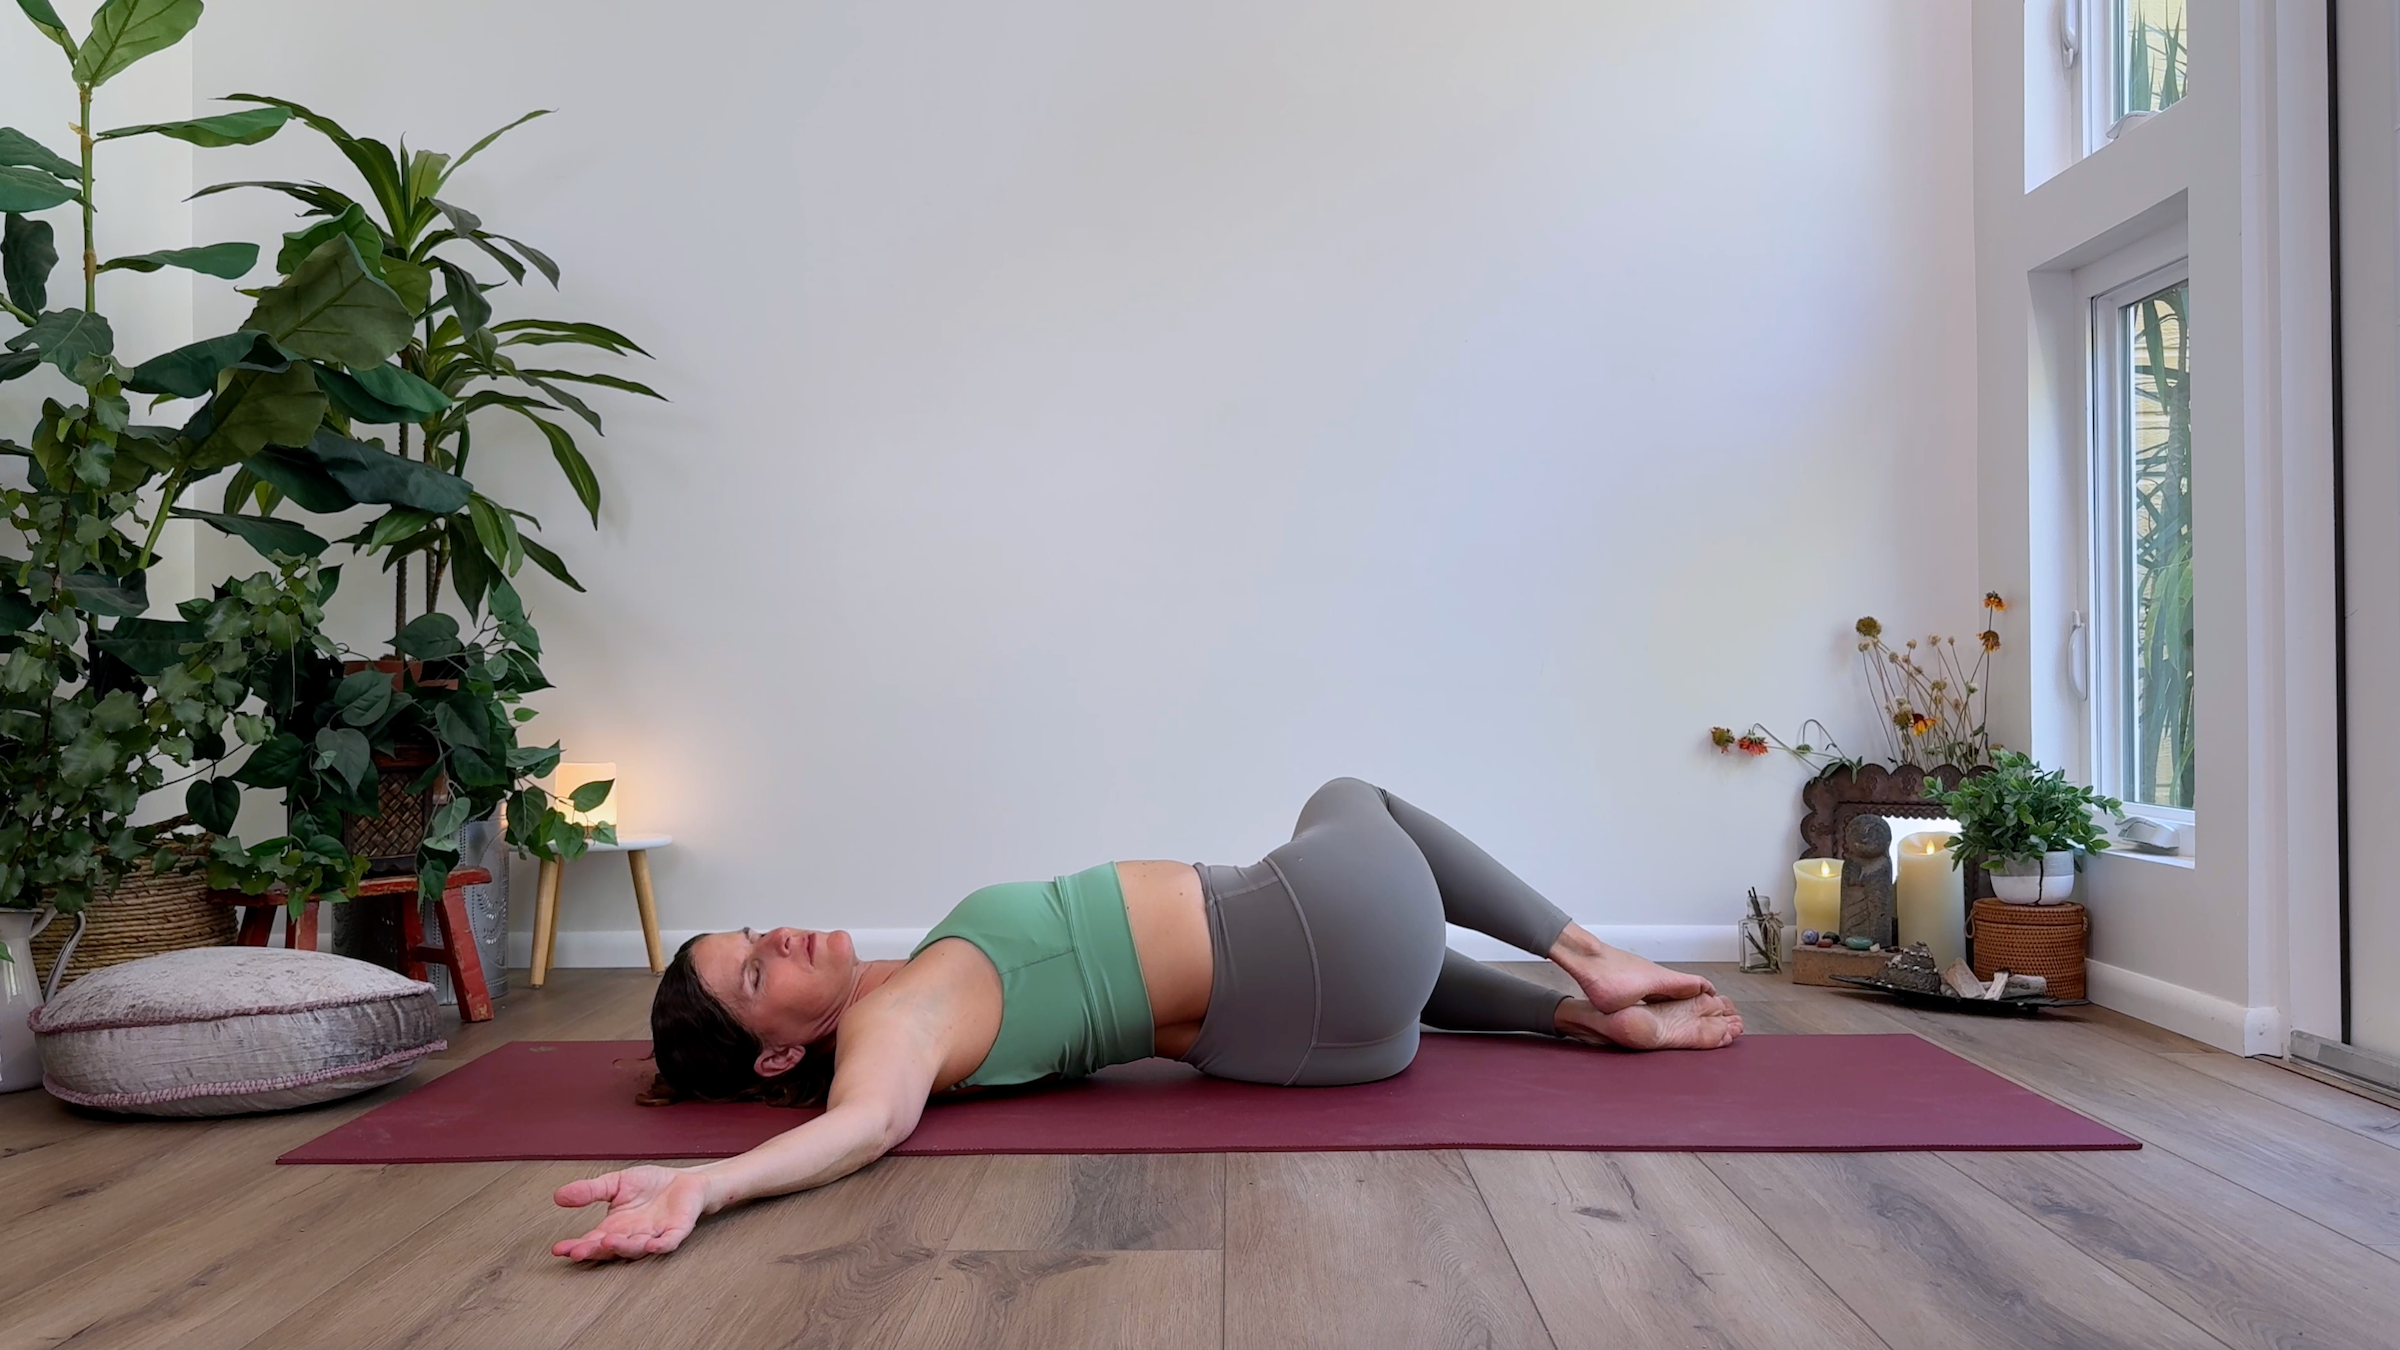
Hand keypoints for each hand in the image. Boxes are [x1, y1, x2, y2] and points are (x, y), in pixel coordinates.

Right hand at [552, 1165, 712, 1261]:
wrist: (684, 1179)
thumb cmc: (651, 1185)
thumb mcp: (615, 1183)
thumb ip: (590, 1191)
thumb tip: (559, 1195)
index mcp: (615, 1227)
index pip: (592, 1240)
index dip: (576, 1245)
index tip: (558, 1249)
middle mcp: (632, 1236)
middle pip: (611, 1249)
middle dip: (594, 1251)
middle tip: (578, 1252)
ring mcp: (654, 1235)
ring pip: (636, 1248)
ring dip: (622, 1247)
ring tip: (608, 1242)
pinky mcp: (676, 1231)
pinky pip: (668, 1242)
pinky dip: (660, 1245)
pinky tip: (651, 1246)